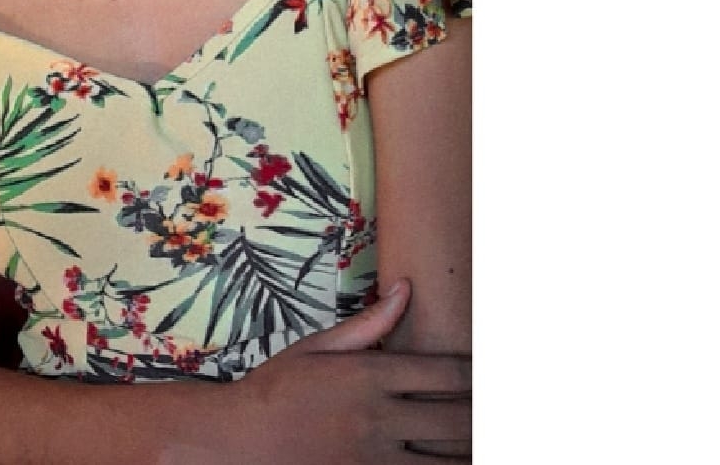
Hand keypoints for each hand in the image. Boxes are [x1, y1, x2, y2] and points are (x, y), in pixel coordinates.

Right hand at [182, 280, 470, 463]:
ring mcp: (376, 457)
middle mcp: (379, 417)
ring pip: (447, 458)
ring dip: (469, 447)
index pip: (445, 373)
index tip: (488, 373)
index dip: (476, 374)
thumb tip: (405, 289)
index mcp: (369, 375)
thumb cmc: (279, 387)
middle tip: (495, 407)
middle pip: (456, 418)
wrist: (242, 440)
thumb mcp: (318, 347)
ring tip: (480, 437)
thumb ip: (369, 323)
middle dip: (481, 414)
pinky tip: (451, 461)